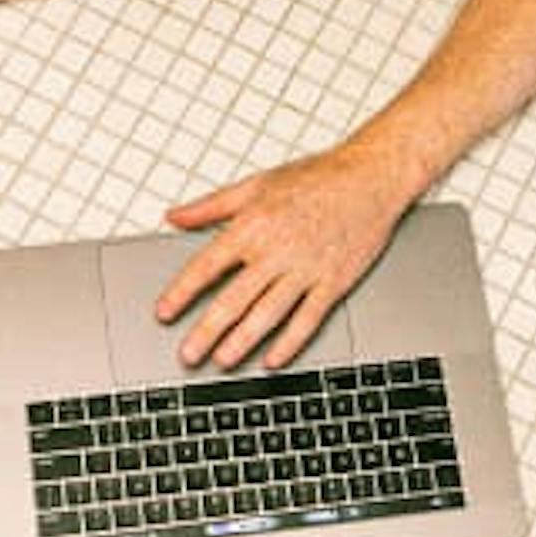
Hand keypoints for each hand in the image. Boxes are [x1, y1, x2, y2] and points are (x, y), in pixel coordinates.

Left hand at [157, 144, 415, 368]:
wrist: (371, 177)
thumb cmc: (317, 177)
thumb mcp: (256, 183)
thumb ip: (211, 205)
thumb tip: (175, 215)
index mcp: (253, 225)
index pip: (207, 265)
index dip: (182, 292)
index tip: (164, 312)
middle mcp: (277, 250)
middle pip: (234, 298)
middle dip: (207, 330)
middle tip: (188, 353)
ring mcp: (307, 269)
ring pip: (268, 313)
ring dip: (243, 341)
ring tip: (222, 360)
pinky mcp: (333, 282)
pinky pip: (308, 318)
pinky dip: (290, 342)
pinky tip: (273, 359)